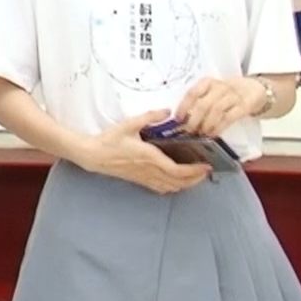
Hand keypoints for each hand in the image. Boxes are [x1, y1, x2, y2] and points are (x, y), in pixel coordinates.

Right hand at [73, 110, 210, 194]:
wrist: (94, 156)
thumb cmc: (110, 140)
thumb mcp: (129, 124)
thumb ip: (150, 117)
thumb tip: (167, 111)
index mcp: (150, 157)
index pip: (178, 170)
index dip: (194, 171)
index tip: (206, 167)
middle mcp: (150, 171)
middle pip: (179, 182)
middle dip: (195, 179)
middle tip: (206, 172)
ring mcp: (145, 178)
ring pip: (172, 187)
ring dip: (186, 184)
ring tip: (195, 177)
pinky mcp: (140, 181)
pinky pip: (161, 188)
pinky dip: (173, 187)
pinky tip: (176, 182)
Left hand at [175, 77, 264, 137]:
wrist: (254, 89)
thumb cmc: (227, 93)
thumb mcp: (213, 92)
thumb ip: (199, 102)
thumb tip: (182, 119)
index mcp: (208, 82)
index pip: (192, 93)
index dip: (183, 106)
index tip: (177, 119)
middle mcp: (220, 87)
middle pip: (203, 104)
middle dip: (194, 120)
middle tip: (188, 130)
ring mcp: (233, 96)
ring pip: (216, 111)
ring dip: (206, 124)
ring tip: (201, 133)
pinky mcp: (244, 106)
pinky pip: (229, 117)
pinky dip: (219, 127)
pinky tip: (213, 134)